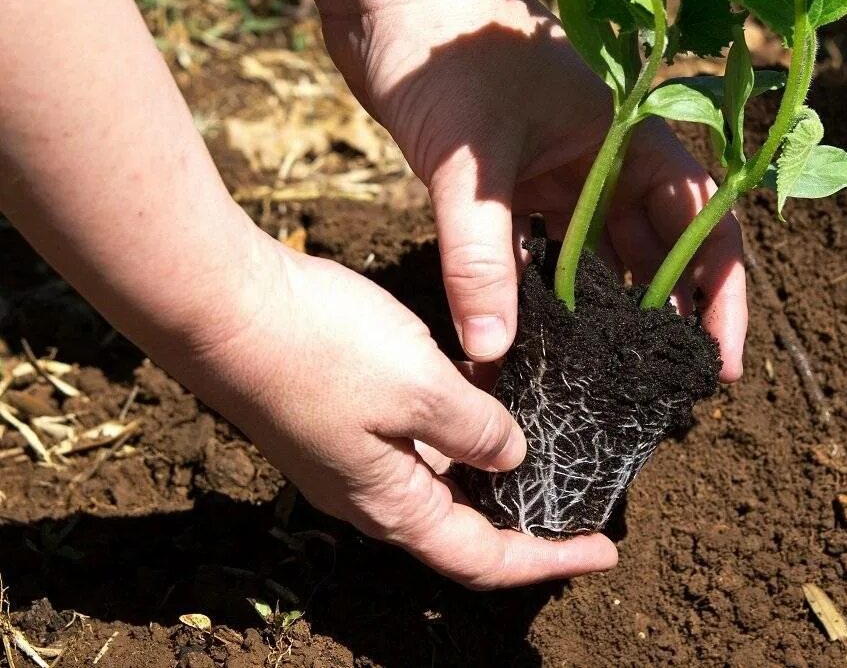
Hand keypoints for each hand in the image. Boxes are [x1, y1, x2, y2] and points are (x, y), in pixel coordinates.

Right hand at [173, 235, 617, 588]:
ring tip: (548, 441)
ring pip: (442, 479)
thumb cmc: (322, 350)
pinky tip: (487, 388)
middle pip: (463, 527)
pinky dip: (459, 425)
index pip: (484, 558)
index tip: (604, 551)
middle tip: (581, 498)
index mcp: (393, 505)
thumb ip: (477, 430)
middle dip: (525, 519)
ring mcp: (352, 456)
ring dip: (494, 466)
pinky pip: (416, 439)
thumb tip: (512, 457)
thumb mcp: (422, 390)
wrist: (223, 305)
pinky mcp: (342, 417)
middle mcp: (372, 494)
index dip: (548, 560)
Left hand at [318, 0, 747, 376]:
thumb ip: (481, 256)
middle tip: (661, 389)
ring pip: (592, 254)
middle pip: (653, 248)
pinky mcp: (505, 179)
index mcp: (630, 135)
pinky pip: (533, 248)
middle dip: (662, 317)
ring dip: (597, 313)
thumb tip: (494, 352)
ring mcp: (554, 167)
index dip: (720, 294)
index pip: (701, 222)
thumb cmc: (446, 46)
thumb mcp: (471, 158)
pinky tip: (528, 341)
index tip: (720, 362)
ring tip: (600, 379)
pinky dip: (533, 293)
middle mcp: (604, 156)